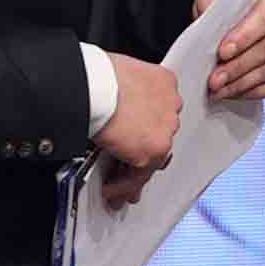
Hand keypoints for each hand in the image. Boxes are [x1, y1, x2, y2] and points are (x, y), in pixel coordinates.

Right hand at [95, 53, 179, 186]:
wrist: (93, 86)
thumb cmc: (96, 77)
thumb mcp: (118, 75)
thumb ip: (126, 92)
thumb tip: (114, 106)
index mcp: (163, 83)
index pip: (159, 112)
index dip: (147, 128)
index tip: (137, 138)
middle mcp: (171, 106)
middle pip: (159, 136)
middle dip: (144, 153)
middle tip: (130, 167)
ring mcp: (165, 129)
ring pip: (152, 159)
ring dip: (134, 175)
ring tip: (119, 189)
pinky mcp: (152, 149)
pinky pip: (138, 174)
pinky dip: (123, 185)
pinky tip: (111, 190)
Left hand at [204, 0, 264, 101]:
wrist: (236, 16)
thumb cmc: (228, 6)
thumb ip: (214, 12)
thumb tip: (208, 37)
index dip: (245, 37)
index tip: (223, 52)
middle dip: (238, 67)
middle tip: (214, 80)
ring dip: (240, 83)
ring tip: (217, 89)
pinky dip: (250, 91)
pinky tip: (230, 91)